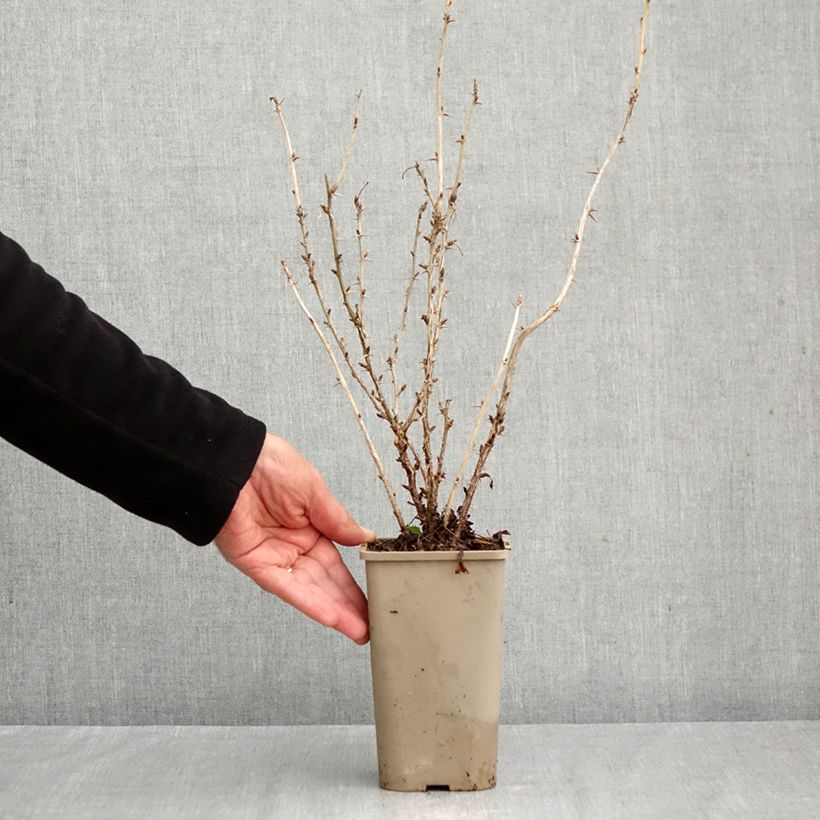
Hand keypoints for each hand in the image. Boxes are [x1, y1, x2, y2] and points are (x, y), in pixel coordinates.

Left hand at [214, 434, 374, 643]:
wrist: (232, 461)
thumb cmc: (268, 464)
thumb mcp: (315, 490)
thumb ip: (338, 520)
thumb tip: (365, 538)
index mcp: (309, 525)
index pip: (336, 563)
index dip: (354, 582)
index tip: (374, 598)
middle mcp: (292, 545)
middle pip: (325, 582)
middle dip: (349, 605)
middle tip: (372, 627)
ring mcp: (274, 557)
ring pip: (309, 590)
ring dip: (334, 611)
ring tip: (359, 630)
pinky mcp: (255, 564)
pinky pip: (286, 586)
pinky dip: (308, 602)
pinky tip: (331, 615)